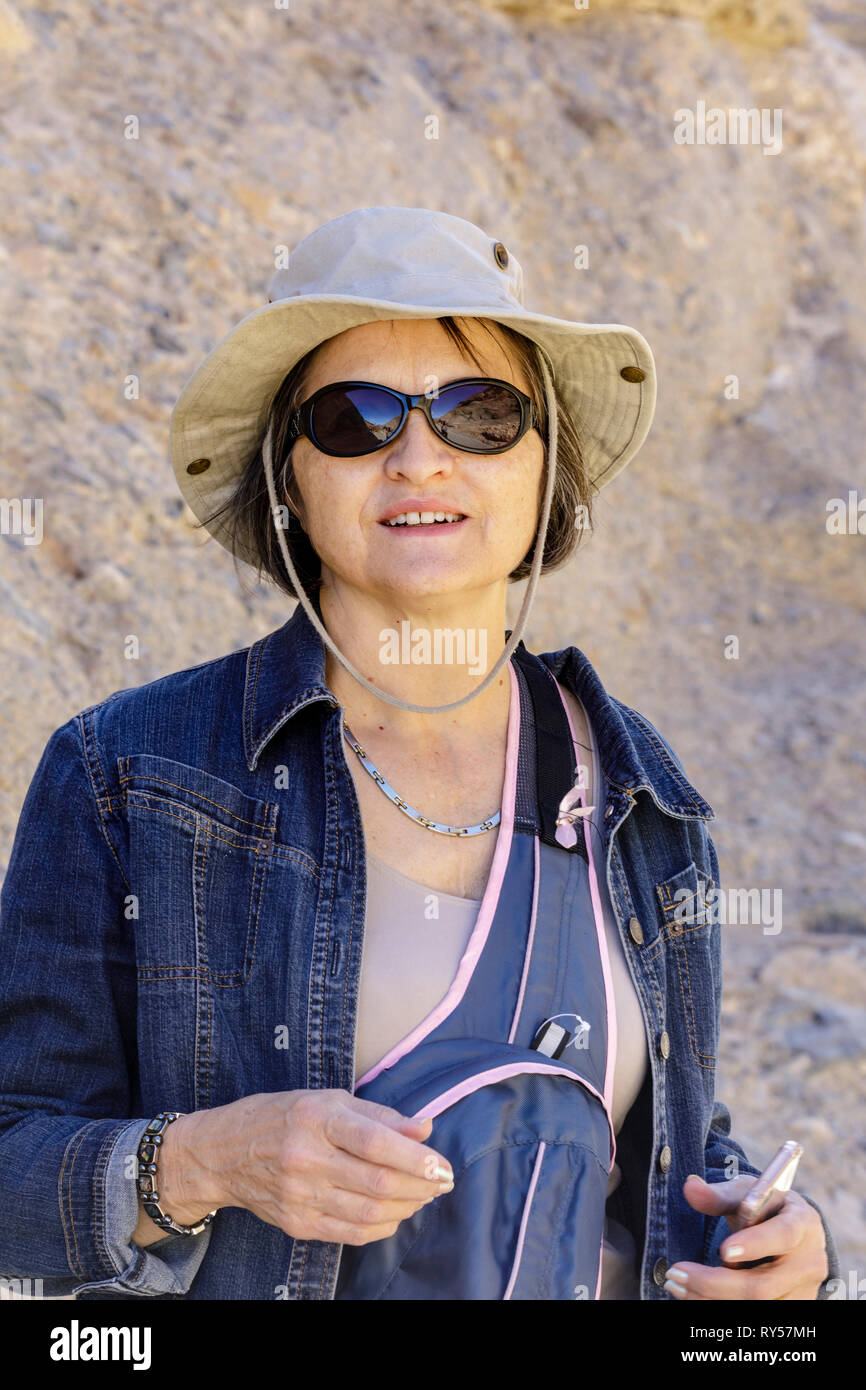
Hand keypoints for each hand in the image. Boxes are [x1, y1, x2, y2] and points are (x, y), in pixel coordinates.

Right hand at [154, 1090, 453, 1247]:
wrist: (221, 1154)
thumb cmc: (281, 1117)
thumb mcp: (328, 1100)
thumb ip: (380, 1116)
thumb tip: (425, 1129)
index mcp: (316, 1118)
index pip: (375, 1142)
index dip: (415, 1158)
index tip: (442, 1165)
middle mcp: (306, 1158)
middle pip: (377, 1182)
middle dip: (420, 1186)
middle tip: (442, 1183)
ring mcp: (299, 1195)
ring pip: (369, 1212)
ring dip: (406, 1207)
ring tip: (422, 1196)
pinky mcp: (296, 1223)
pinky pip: (351, 1233)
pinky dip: (382, 1226)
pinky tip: (395, 1214)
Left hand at [663, 1174, 828, 1299]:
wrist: (793, 1233)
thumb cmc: (767, 1208)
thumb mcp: (747, 1193)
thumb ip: (718, 1194)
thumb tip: (690, 1188)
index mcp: (803, 1223)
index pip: (783, 1236)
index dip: (755, 1245)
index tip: (723, 1251)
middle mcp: (809, 1262)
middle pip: (762, 1285)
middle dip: (714, 1283)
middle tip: (675, 1275)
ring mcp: (803, 1292)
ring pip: (757, 1306)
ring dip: (711, 1299)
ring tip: (678, 1286)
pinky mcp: (792, 1307)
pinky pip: (756, 1316)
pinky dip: (721, 1307)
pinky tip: (696, 1297)